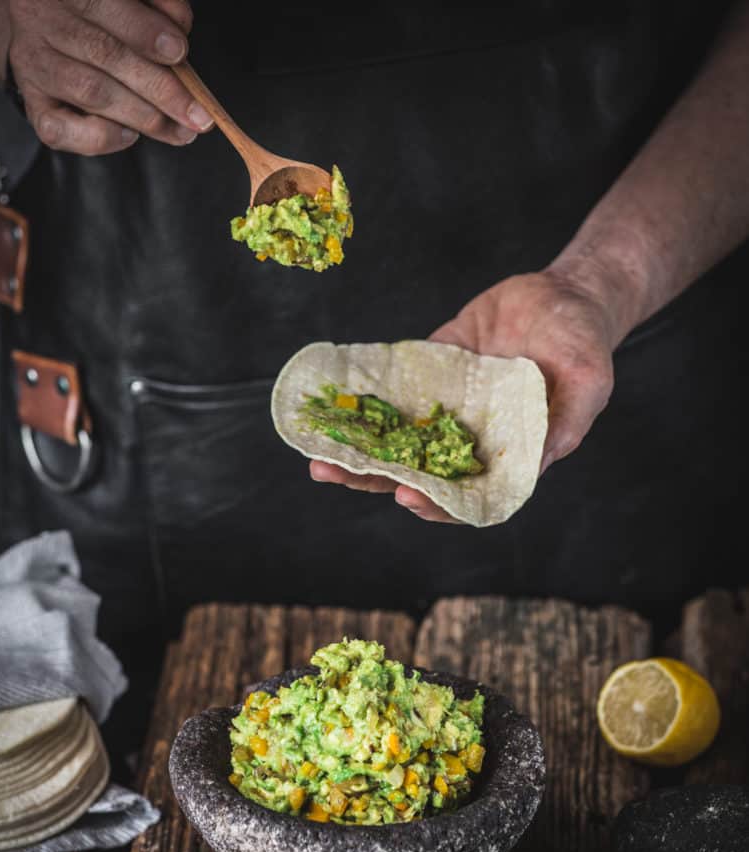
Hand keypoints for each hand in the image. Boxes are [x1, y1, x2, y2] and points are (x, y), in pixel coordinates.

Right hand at [7, 0, 213, 154]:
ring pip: (90, 91)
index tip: (180, 52)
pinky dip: (100, 138)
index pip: (101, 3)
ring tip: (179, 129)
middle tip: (197, 115)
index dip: (143, 31)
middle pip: (102, 54)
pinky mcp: (32, 102)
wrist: (47, 25)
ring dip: (142, 115)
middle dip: (159, 88)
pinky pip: (59, 130)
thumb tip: (180, 32)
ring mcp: (32, 63)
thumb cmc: (101, 10)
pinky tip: (130, 135)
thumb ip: (155, 6)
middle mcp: (40, 19)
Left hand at [310, 270, 617, 523]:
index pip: (464, 496)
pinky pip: (391, 393)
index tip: (408, 495)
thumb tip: (537, 464)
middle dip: (373, 477)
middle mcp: (467, 441)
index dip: (436, 503)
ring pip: (394, 439)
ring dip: (357, 448)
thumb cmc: (584, 344)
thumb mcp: (589, 382)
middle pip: (415, 472)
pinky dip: (362, 401)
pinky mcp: (428, 376)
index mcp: (504, 458)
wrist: (564, 295)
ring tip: (317, 449)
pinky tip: (331, 404)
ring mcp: (444, 409)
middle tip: (331, 471)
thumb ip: (565, 424)